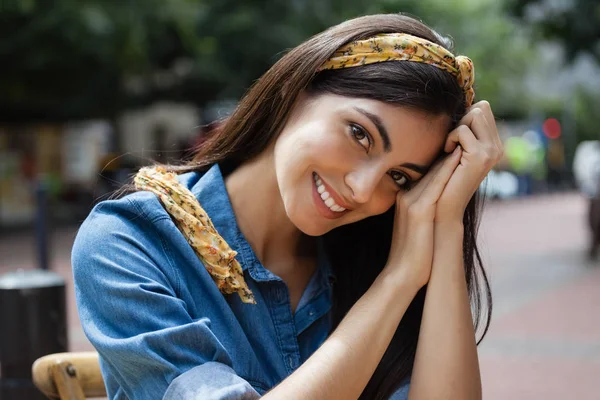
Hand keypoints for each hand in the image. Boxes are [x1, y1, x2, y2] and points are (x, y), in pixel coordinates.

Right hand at [383, 146, 461, 287]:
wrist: (401, 274)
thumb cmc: (413, 255)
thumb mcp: (417, 227)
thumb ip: (424, 211)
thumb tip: (439, 205)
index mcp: (405, 199)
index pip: (426, 174)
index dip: (442, 159)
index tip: (456, 144)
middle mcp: (406, 197)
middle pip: (429, 168)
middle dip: (446, 150)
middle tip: (463, 131)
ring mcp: (411, 203)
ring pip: (433, 172)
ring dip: (449, 154)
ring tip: (464, 136)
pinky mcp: (419, 212)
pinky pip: (436, 185)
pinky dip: (447, 169)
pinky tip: (459, 156)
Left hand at [437, 101, 503, 221]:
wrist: (445, 206)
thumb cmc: (443, 177)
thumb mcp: (455, 150)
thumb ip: (462, 131)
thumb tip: (456, 105)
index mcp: (493, 144)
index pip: (483, 109)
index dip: (464, 117)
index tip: (454, 137)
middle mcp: (497, 146)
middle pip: (481, 107)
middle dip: (461, 120)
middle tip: (452, 142)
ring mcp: (492, 151)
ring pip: (474, 114)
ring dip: (456, 128)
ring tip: (450, 148)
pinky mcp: (481, 156)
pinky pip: (462, 130)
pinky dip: (450, 139)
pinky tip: (447, 153)